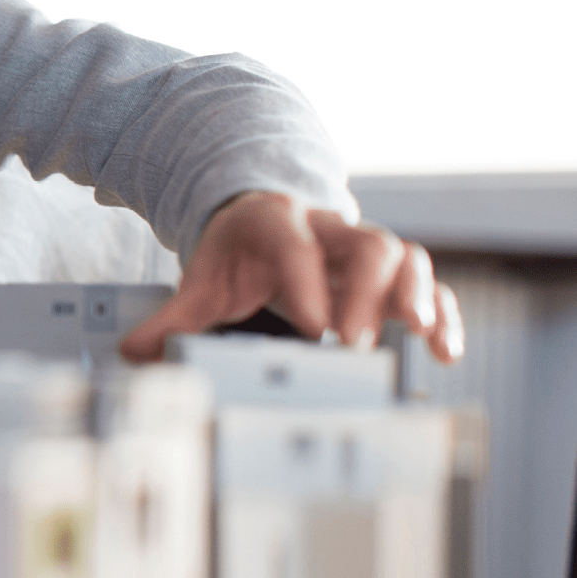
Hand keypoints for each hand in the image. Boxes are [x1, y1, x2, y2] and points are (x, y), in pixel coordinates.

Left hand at [117, 190, 463, 364]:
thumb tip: (134, 354)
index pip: (296, 248)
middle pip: (365, 245)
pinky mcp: (392, 273)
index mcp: (277, 225)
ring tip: (419, 334)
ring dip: (417, 294)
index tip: (313, 330)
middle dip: (366, 292)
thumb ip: (170, 319)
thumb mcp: (201, 282)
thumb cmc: (234, 259)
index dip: (308, 285)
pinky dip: (443, 313)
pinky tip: (445, 349)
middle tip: (356, 343)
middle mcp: (330, 230)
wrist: (260, 222)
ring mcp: (365, 248)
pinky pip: (429, 284)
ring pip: (405, 255)